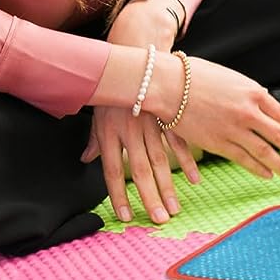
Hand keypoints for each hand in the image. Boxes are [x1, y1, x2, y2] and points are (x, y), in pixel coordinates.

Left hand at [79, 3, 189, 226]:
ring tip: (175, 209)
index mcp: (111, 134)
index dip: (119, 196)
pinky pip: (179, 143)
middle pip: (141, 171)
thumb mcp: (99, 116)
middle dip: (150, 198)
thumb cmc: (113, 91)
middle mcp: (131, 132)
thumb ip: (95, 141)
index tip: (127, 217)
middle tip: (160, 221)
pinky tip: (194, 180)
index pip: (114, 172)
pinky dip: (187, 161)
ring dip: (169, 187)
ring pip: (161, 162)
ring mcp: (151, 125)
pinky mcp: (168, 116)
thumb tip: (86, 160)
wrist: (134, 58)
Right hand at [157, 56, 279, 184]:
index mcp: (254, 92)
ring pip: (265, 152)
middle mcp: (249, 112)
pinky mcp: (218, 143)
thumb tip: (260, 101)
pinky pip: (244, 159)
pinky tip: (268, 175)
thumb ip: (247, 92)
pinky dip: (258, 168)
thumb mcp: (230, 78)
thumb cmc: (195, 77)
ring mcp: (234, 130)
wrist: (169, 85)